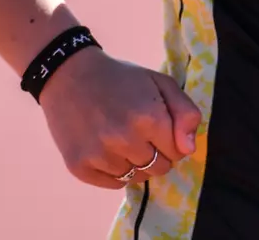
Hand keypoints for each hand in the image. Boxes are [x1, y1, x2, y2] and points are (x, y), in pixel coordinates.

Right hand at [38, 46, 201, 188]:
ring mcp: (100, 155)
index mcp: (150, 118)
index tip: (158, 127)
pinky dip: (115, 172)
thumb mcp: (160, 82)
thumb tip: (188, 150)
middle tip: (140, 133)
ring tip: (121, 138)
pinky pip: (113, 184)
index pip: (178, 152)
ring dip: (134, 163)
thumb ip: (185, 112)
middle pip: (158, 169)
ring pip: (136, 178)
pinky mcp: (80, 167)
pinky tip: (107, 149)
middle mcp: (125, 140)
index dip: (171, 140)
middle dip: (156, 154)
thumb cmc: (120, 78)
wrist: (69, 74)